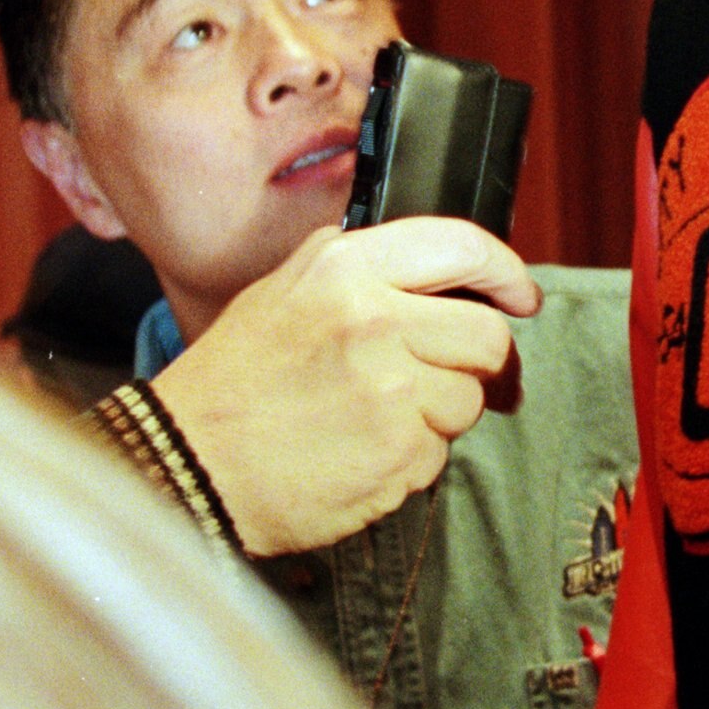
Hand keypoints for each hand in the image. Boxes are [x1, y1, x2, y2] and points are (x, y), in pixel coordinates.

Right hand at [153, 219, 539, 555]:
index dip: (506, 273)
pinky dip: (411, 459)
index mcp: (345, 270)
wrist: (187, 461)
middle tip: (441, 377)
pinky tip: (359, 452)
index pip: (462, 247)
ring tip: (372, 418)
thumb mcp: (283, 291)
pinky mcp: (399, 454)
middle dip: (477, 362)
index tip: (521, 296)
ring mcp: (392, 391)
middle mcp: (374, 320)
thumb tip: (435, 263)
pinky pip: (440, 453)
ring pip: (470, 400)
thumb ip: (354, 267)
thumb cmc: (234, 381)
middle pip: (487, 336)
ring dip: (437, 415)